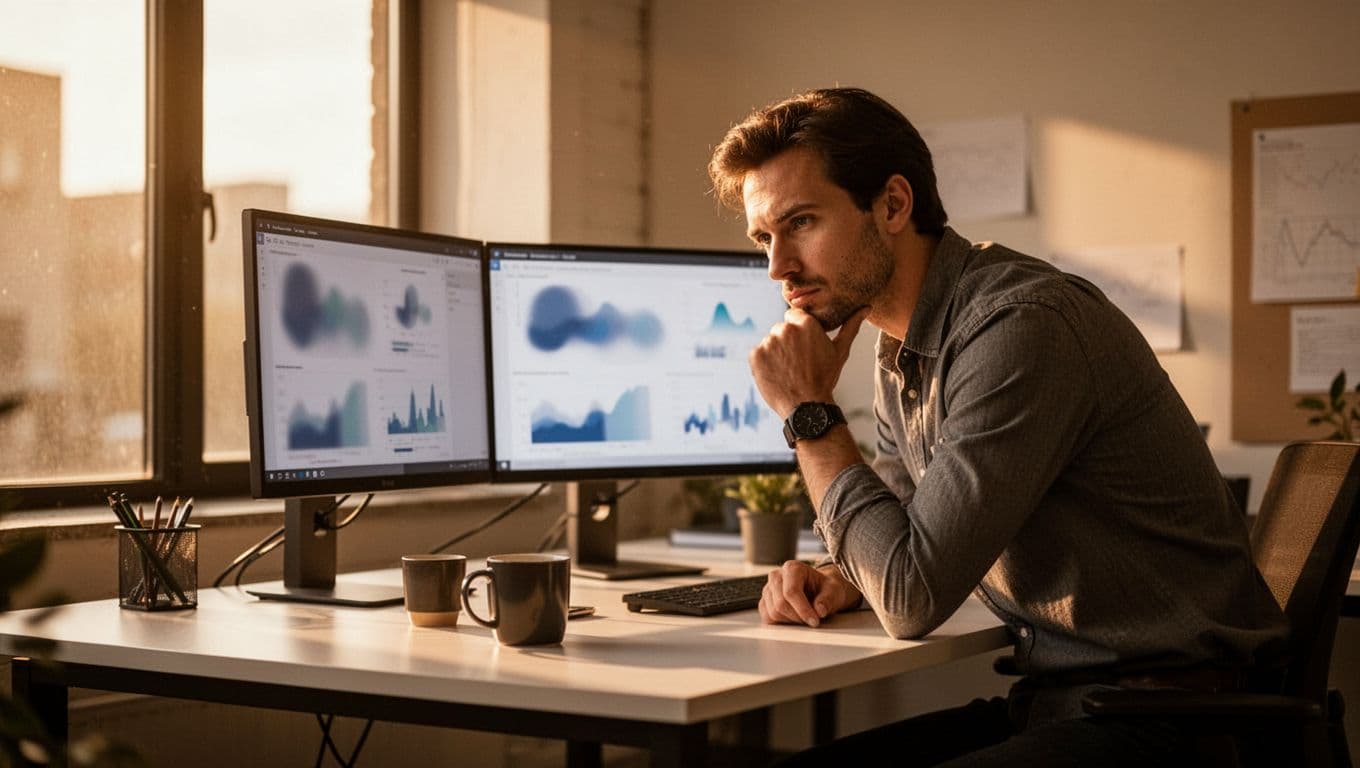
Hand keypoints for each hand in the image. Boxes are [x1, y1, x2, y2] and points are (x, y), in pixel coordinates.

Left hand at [750, 307, 867, 417]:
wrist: (807, 407)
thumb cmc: (825, 378)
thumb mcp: (840, 351)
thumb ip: (850, 326)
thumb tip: (865, 308)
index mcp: (805, 323)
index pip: (794, 316)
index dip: (799, 332)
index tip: (804, 347)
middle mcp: (785, 329)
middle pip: (781, 329)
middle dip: (787, 341)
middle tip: (797, 362)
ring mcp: (768, 342)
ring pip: (770, 342)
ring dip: (775, 353)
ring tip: (788, 370)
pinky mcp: (755, 356)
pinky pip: (758, 354)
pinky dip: (764, 364)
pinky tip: (777, 375)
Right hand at [758, 560, 862, 627]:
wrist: (819, 589)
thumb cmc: (825, 588)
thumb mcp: (834, 591)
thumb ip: (828, 599)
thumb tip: (820, 610)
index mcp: (792, 568)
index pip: (791, 591)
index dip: (803, 610)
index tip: (814, 621)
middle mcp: (776, 576)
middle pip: (780, 604)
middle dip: (798, 617)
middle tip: (812, 620)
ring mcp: (768, 589)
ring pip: (773, 613)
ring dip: (790, 621)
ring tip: (804, 616)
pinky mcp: (764, 601)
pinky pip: (767, 618)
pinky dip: (781, 623)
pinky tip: (793, 618)